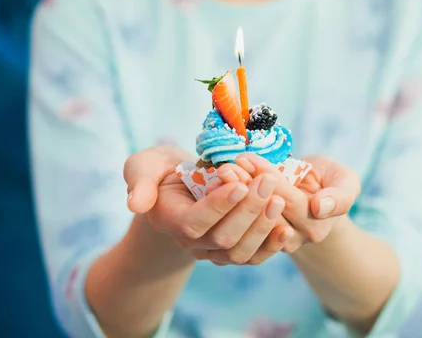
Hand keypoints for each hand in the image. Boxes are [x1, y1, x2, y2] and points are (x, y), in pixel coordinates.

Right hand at [124, 146, 293, 264]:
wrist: (181, 184)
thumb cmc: (163, 169)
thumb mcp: (145, 165)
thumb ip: (139, 180)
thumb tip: (135, 203)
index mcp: (169, 220)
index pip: (195, 222)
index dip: (218, 206)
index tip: (239, 183)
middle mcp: (191, 242)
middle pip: (223, 239)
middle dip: (247, 211)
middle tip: (267, 183)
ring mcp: (213, 250)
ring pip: (240, 251)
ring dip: (262, 227)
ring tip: (278, 199)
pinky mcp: (233, 249)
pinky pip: (253, 256)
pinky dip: (271, 245)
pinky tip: (286, 228)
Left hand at [232, 153, 360, 252]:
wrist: (314, 199)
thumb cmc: (329, 184)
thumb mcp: (345, 182)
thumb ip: (340, 195)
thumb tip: (318, 207)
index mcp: (317, 224)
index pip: (288, 200)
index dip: (267, 177)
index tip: (247, 158)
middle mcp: (294, 238)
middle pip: (264, 212)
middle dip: (244, 185)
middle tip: (227, 165)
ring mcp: (271, 243)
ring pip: (248, 222)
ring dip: (232, 196)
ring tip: (221, 173)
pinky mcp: (254, 244)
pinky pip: (238, 227)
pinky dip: (226, 205)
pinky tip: (217, 186)